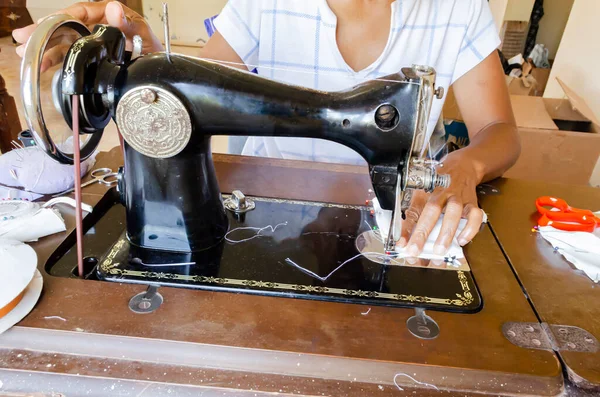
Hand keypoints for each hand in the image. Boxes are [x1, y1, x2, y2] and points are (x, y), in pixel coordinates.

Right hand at [13, 1, 161, 68]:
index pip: (80, 11)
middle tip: (23, 36)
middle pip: (65, 24)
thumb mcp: (144, 34)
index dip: (62, 16)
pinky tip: (42, 66)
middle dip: (43, 31)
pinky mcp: (90, 56)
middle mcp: (95, 25)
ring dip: (44, 48)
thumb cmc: (152, 47)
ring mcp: (91, 41)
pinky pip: (70, 57)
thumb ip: (130, 23)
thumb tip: (114, 9)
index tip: (48, 23)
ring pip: (63, 42)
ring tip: (25, 53)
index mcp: (107, 14)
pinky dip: (55, 62)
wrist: (158, 68)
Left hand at [399, 149, 484, 256]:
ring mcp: (458, 198)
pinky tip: (462, 241)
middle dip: (423, 232)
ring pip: (454, 213)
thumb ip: (412, 218)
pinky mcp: (473, 203)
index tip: (402, 245)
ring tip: (440, 251)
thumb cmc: (437, 185)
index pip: (414, 211)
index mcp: (425, 193)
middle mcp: (442, 194)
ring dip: (446, 232)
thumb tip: (402, 241)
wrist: (461, 167)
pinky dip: (470, 229)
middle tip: (416, 250)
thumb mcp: (421, 196)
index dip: (406, 229)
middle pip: (432, 211)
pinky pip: (475, 215)